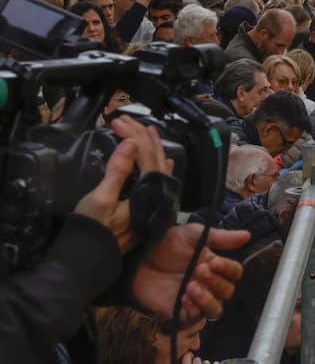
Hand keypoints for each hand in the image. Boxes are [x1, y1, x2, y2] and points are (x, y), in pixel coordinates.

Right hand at [73, 117, 171, 252]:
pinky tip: (162, 162)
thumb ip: (118, 171)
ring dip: (152, 148)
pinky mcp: (145, 209)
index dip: (133, 135)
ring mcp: (152, 204)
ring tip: (148, 131)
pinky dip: (157, 167)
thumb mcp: (101, 199)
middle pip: (154, 159)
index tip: (117, 121)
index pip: (145, 155)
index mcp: (147, 191)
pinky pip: (157, 182)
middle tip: (127, 120)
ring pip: (158, 168)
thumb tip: (131, 143)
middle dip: (142, 136)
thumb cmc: (92, 231)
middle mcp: (156, 197)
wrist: (86, 261)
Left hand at [132, 224, 249, 321]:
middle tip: (199, 270)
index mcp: (214, 265)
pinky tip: (183, 296)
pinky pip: (195, 318)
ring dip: (208, 299)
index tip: (214, 261)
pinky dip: (194, 308)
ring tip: (192, 287)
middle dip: (216, 282)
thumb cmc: (165, 244)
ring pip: (216, 310)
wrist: (137, 258)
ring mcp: (195, 299)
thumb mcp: (192, 235)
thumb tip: (247, 235)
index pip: (234, 273)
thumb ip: (219, 237)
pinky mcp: (179, 311)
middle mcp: (208, 284)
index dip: (228, 269)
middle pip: (227, 292)